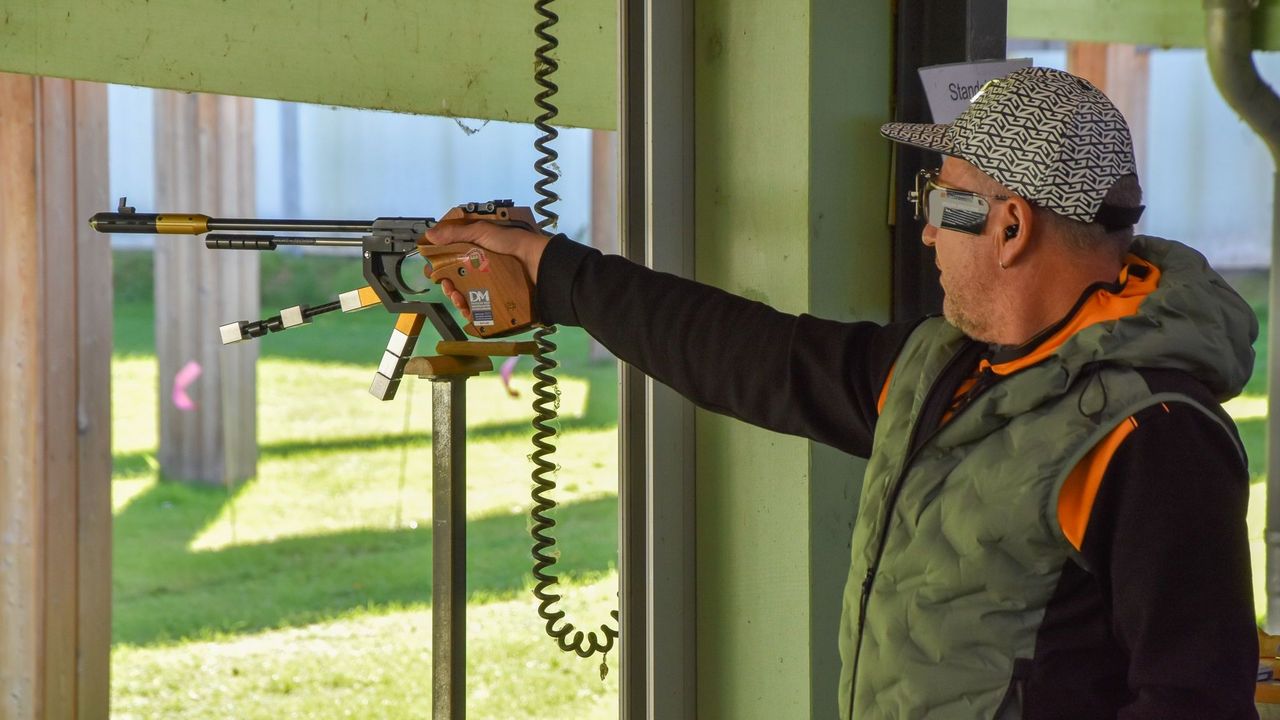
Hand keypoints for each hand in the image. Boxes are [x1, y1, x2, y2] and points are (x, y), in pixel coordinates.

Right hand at [421, 221, 549, 319]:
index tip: (431, 269)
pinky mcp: (498, 302)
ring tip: (456, 298)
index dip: (440, 266)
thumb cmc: (513, 244)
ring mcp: (490, 287)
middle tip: (446, 285)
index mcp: (477, 253)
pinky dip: (471, 312)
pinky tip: (467, 310)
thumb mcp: (483, 232)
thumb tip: (429, 235)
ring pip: (466, 297)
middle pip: (457, 281)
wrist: (540, 264)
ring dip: (456, 299)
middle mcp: (482, 271)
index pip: (453, 260)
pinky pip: (480, 311)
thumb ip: (456, 233)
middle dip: (447, 284)